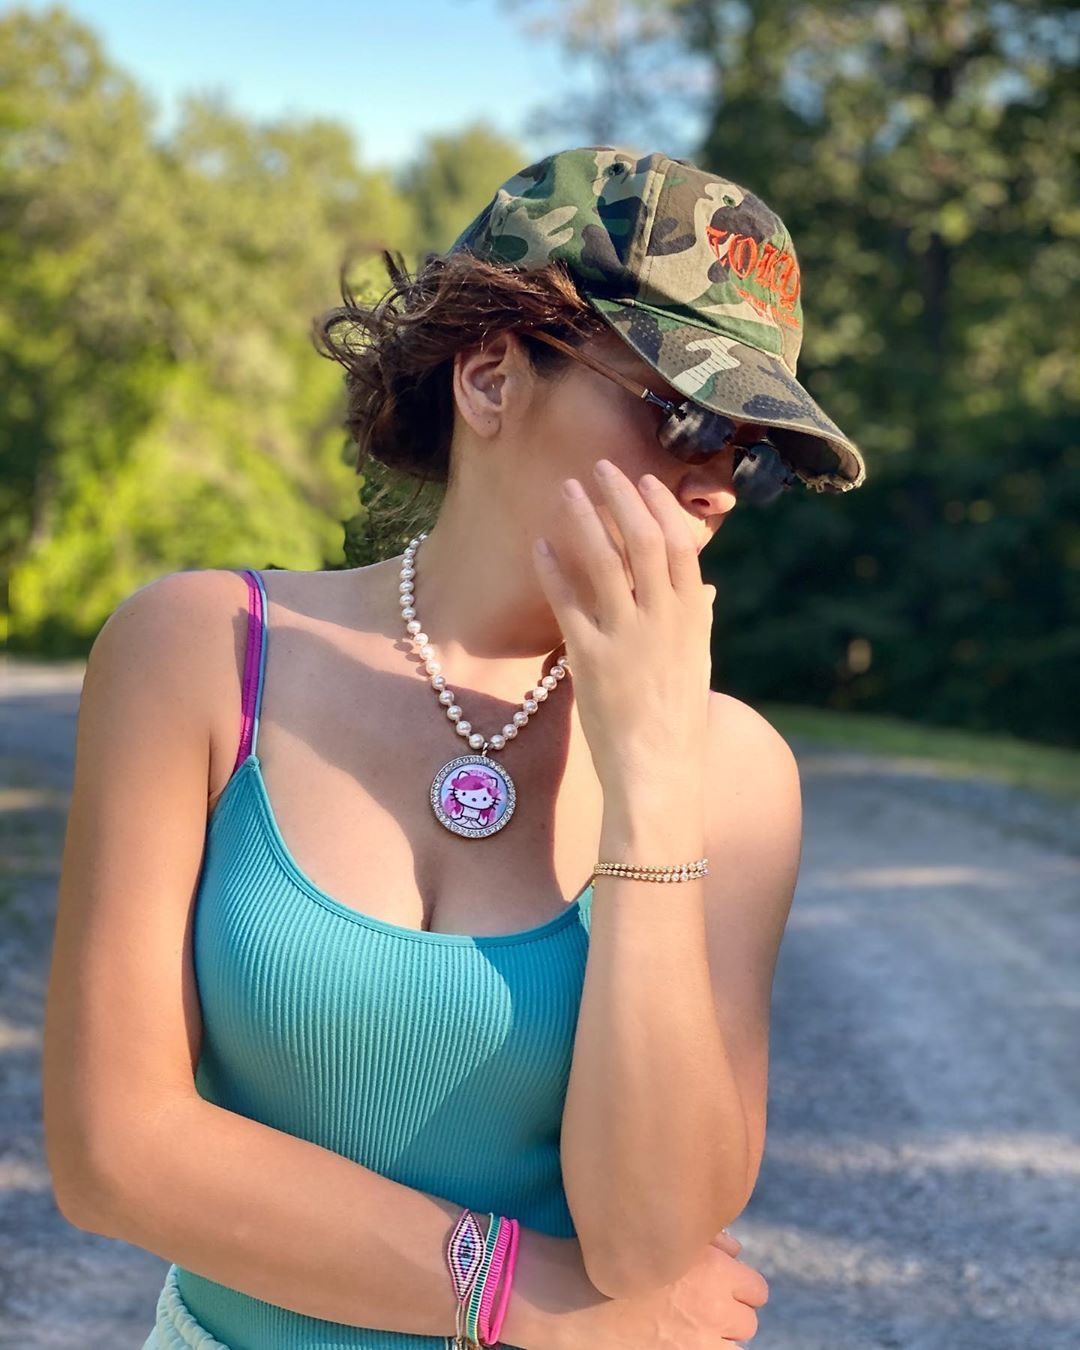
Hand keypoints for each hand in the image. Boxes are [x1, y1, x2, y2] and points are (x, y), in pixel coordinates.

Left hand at [532, 461, 715, 791]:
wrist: (659, 777)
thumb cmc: (678, 726)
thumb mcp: (695, 667)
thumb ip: (696, 622)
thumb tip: (704, 588)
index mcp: (690, 621)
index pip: (679, 548)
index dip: (662, 509)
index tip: (645, 480)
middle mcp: (662, 623)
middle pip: (643, 542)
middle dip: (622, 498)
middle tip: (600, 466)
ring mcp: (626, 639)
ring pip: (606, 563)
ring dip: (585, 520)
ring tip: (567, 489)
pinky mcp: (591, 660)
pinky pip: (568, 604)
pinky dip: (555, 570)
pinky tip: (540, 545)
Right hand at [553, 1228, 767, 1349]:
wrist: (567, 1295)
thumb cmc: (610, 1254)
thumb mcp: (658, 1232)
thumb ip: (706, 1241)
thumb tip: (735, 1252)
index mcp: (713, 1271)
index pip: (757, 1289)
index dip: (739, 1285)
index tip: (720, 1284)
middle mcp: (712, 1310)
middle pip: (748, 1323)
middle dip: (730, 1313)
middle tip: (703, 1305)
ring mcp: (695, 1344)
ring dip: (719, 1338)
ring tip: (689, 1325)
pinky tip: (676, 1339)